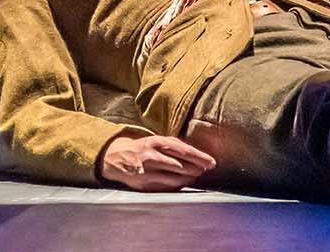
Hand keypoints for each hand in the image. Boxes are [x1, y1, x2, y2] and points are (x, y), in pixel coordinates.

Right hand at [99, 135, 216, 191]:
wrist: (117, 158)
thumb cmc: (145, 148)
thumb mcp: (158, 141)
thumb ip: (176, 147)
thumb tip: (199, 158)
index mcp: (156, 142)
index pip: (183, 151)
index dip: (200, 158)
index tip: (212, 163)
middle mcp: (151, 156)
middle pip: (181, 166)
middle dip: (196, 169)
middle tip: (204, 170)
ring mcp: (147, 172)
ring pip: (175, 179)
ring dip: (189, 179)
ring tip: (195, 176)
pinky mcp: (144, 185)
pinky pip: (166, 187)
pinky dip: (177, 185)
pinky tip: (182, 182)